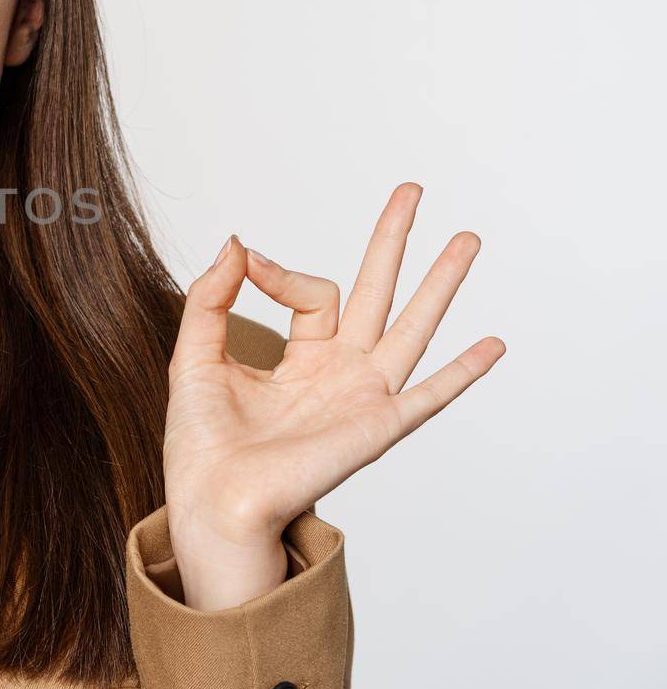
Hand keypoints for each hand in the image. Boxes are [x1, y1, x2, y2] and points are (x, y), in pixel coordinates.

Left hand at [162, 182, 505, 605]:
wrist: (213, 497)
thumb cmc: (201, 439)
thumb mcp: (195, 353)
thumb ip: (212, 297)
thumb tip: (234, 242)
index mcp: (302, 356)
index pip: (312, 292)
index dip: (279, 271)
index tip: (246, 263)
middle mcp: (339, 371)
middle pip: (377, 292)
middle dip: (394, 242)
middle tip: (412, 191)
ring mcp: (362, 396)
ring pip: (411, 327)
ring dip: (440, 284)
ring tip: (466, 240)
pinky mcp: (375, 427)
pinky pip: (427, 396)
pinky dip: (461, 372)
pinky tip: (492, 344)